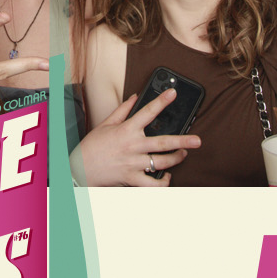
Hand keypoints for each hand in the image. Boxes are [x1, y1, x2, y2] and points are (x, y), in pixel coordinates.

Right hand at [73, 87, 201, 186]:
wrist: (79, 171)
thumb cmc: (92, 147)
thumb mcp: (105, 124)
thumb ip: (123, 110)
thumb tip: (135, 96)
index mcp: (126, 130)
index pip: (147, 112)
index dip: (161, 101)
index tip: (173, 93)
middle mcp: (133, 147)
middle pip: (163, 143)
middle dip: (183, 141)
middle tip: (197, 140)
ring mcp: (133, 164)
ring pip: (161, 163)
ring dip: (177, 159)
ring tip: (184, 154)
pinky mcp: (132, 179)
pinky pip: (151, 184)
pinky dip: (163, 182)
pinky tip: (168, 176)